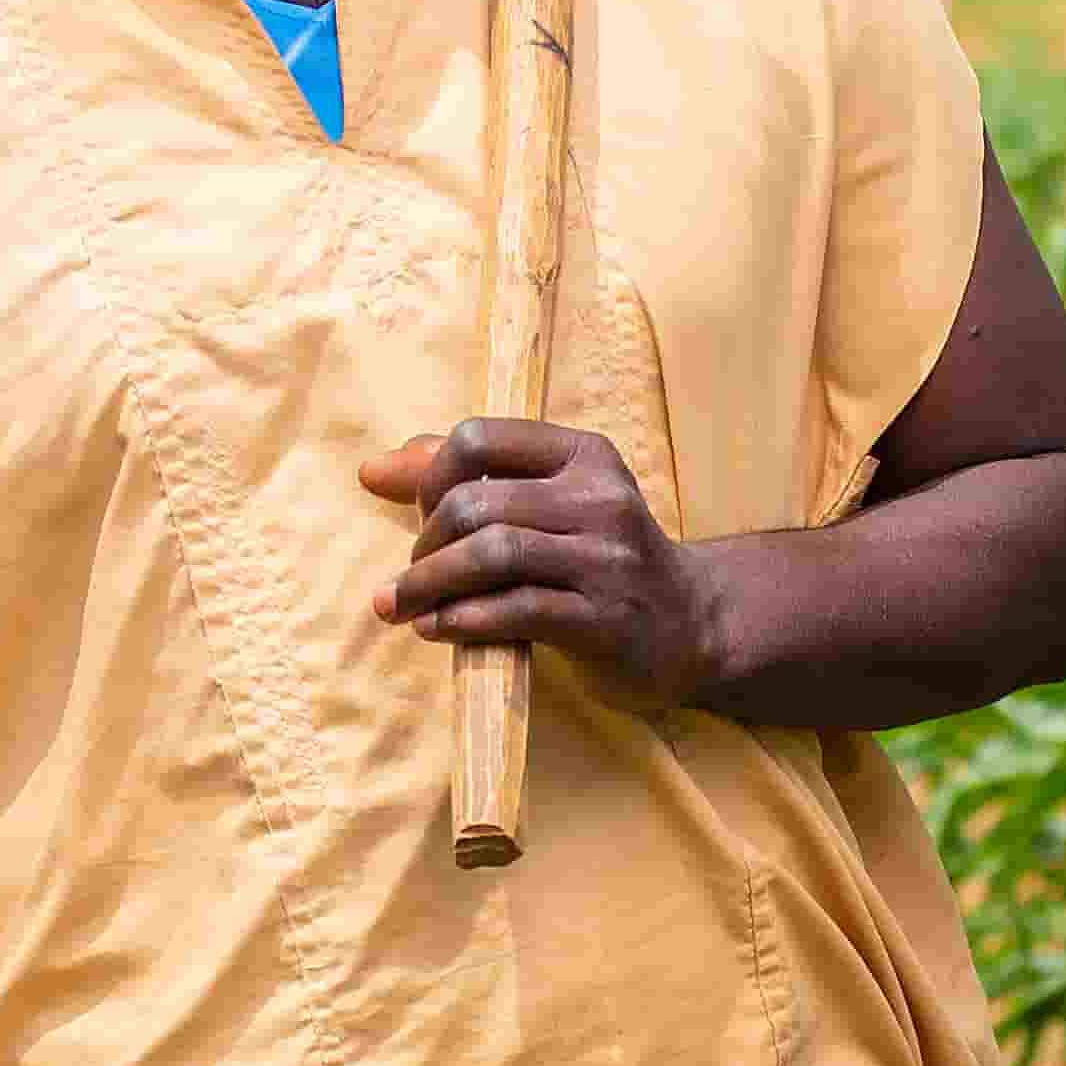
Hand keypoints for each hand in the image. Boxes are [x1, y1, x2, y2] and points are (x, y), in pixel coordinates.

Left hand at [364, 418, 722, 706]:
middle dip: (424, 544)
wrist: (691, 625)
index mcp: (583, 455)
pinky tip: (437, 628)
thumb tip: (373, 469)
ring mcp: (607, 559)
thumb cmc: (599, 559)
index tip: (420, 516)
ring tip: (402, 607)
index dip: (430, 477)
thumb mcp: (549, 503)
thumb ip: (467, 478)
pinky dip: (461, 619)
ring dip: (429, 584)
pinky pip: (516, 610)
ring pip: (492, 554)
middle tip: (409, 578)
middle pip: (476, 503)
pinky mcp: (605, 619)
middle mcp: (600, 498)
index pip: (480, 437)